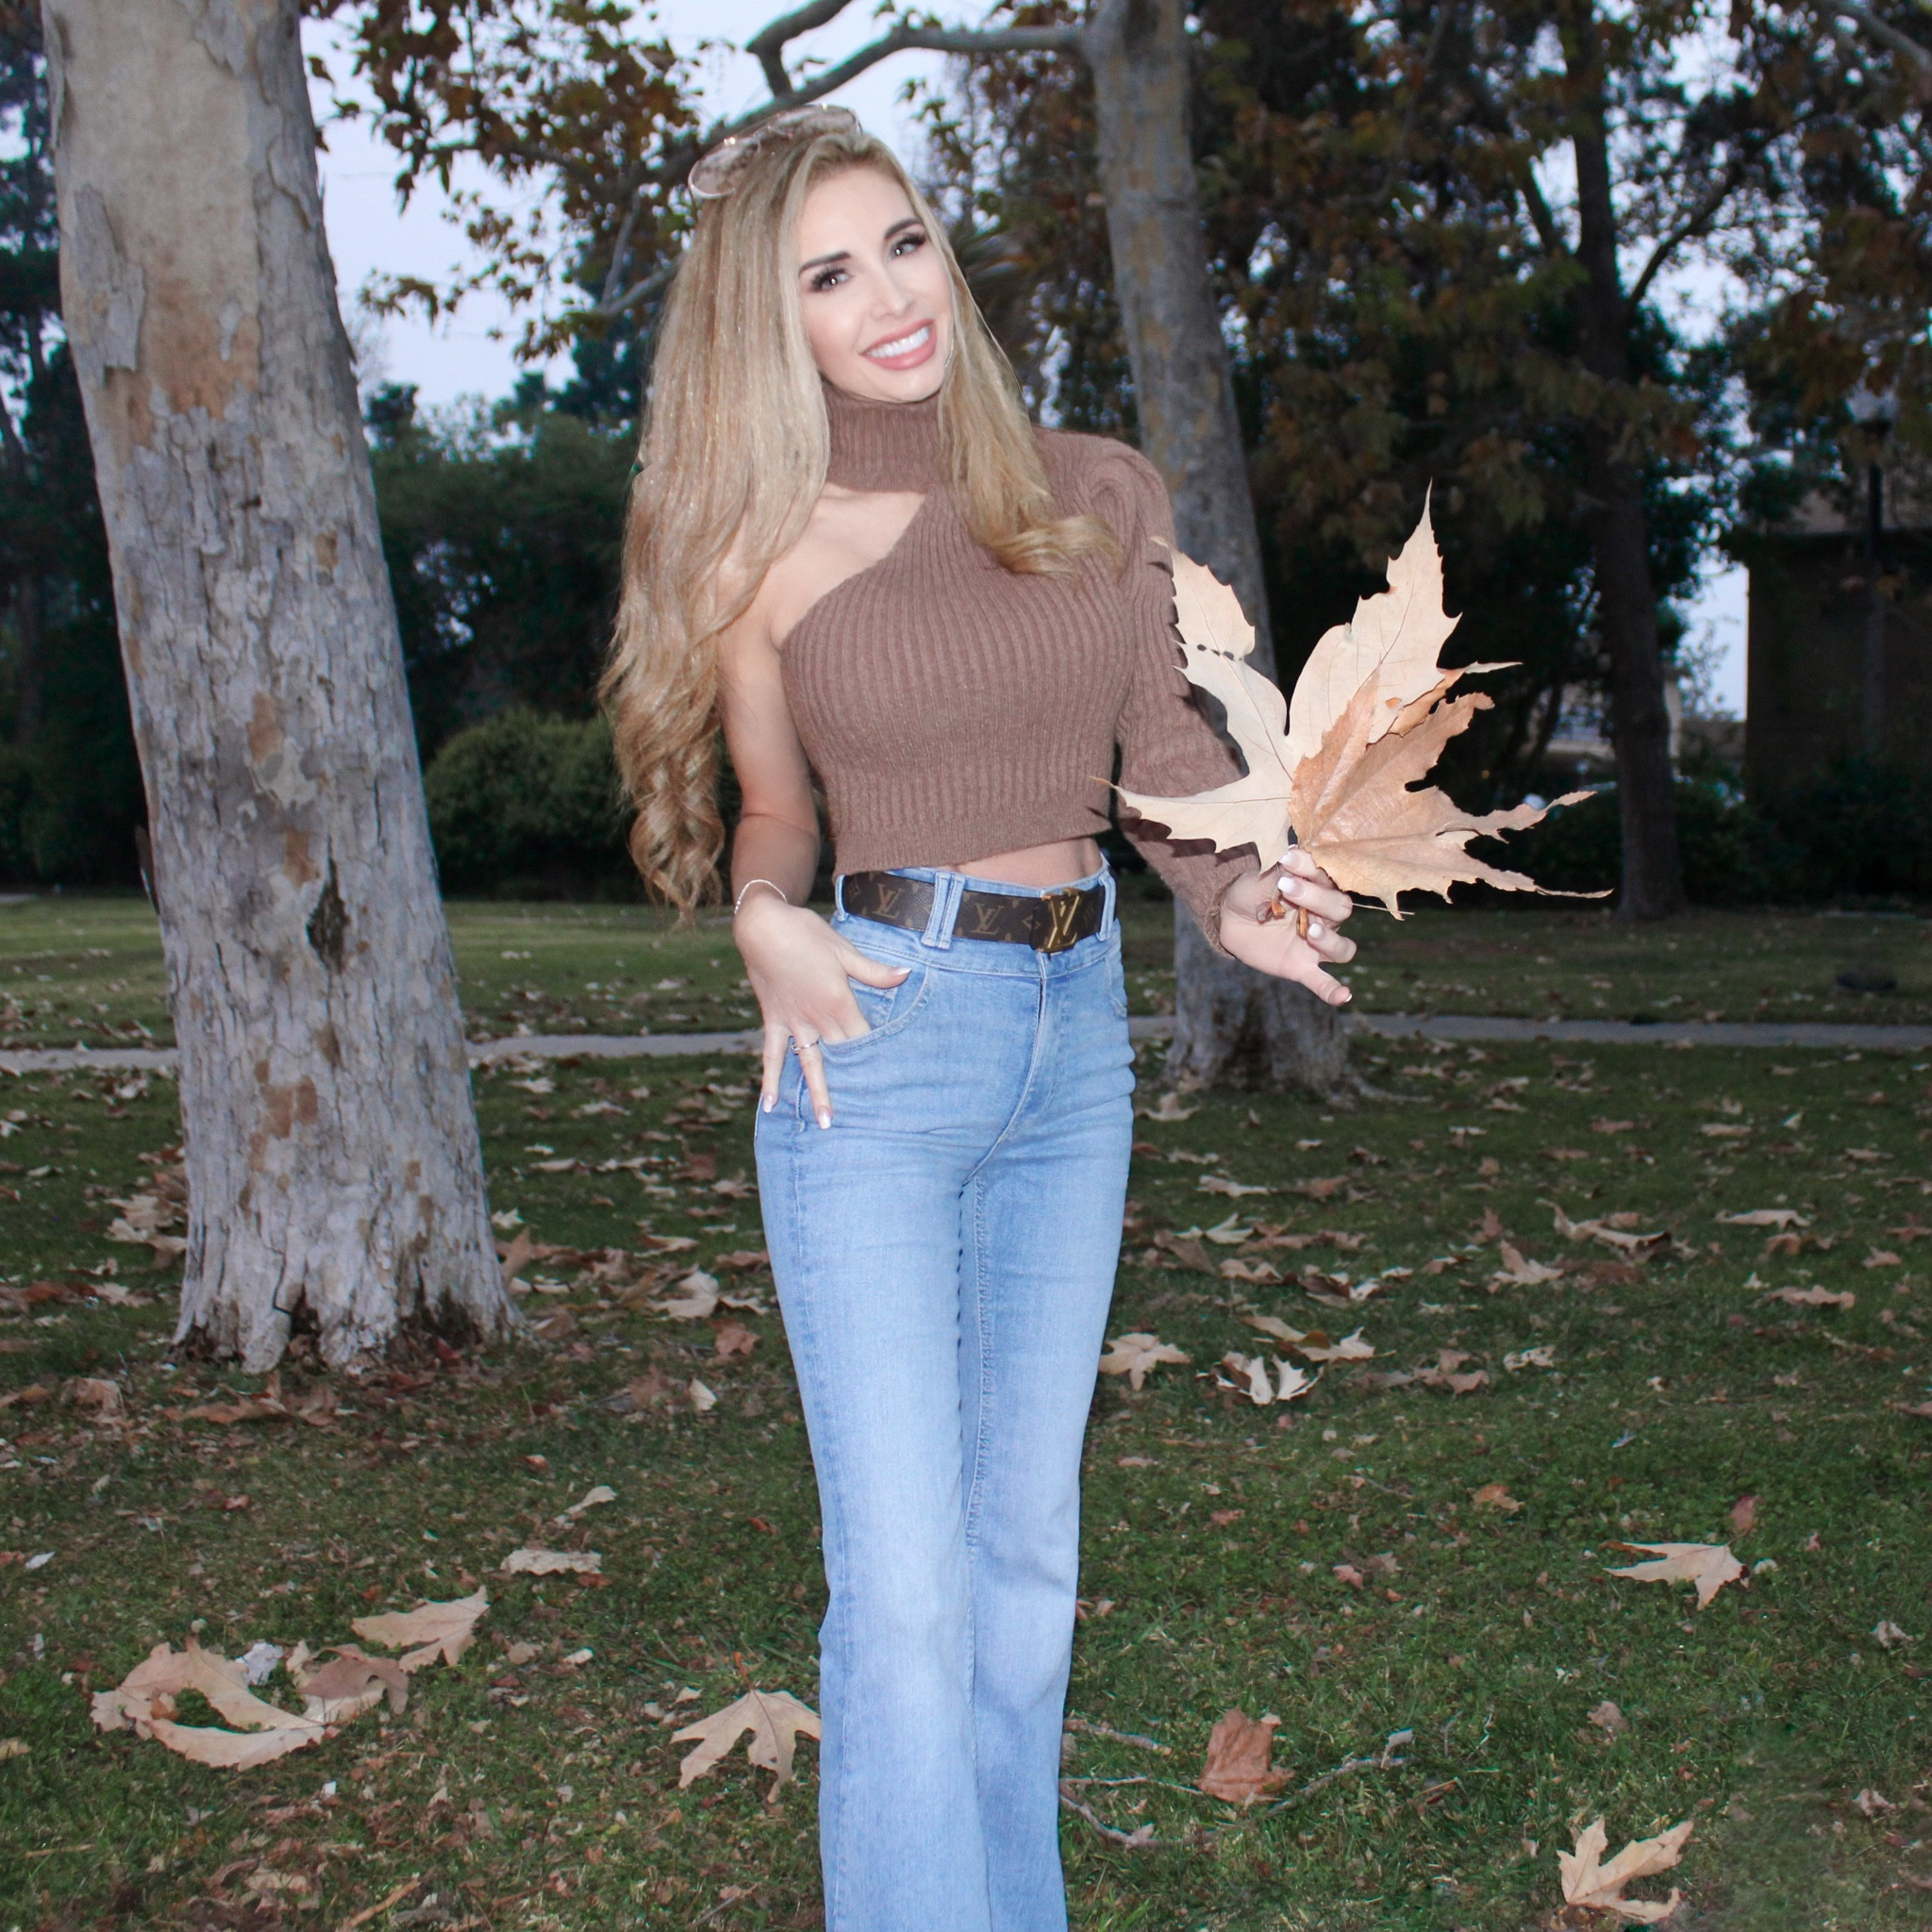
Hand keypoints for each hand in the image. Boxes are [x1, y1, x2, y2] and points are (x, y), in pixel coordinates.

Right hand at [734, 890, 908, 1126]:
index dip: (878, 1057)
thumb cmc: (806, 934)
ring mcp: (794, 1023)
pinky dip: (771, 1079)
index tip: (894, 1080)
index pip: (863, 1037)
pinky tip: (769, 1105)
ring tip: (825, 1123)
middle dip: (856, 1083)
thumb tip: (905, 975)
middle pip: (842, 1056)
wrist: (762, 926)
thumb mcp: (844, 950)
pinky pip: (772, 1055)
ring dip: (818, 1093)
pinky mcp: (774, 1021)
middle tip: (870, 1116)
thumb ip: (874, 971)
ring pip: (809, 1064)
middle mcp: (816, 1019)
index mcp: (838, 1002)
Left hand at [1216, 849, 1355, 1005]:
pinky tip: (1343, 996)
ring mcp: (1314, 945)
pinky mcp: (1302, 968)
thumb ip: (1278, 873)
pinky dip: (1333, 990)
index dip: (1311, 868)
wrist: (1230, 918)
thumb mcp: (1259, 879)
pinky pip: (1323, 982)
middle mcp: (1324, 917)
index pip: (1328, 877)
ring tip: (1308, 931)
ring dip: (1329, 939)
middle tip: (1287, 888)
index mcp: (1318, 889)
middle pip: (1339, 909)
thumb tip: (1292, 858)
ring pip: (1341, 947)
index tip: (1288, 859)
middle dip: (1316, 898)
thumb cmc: (1252, 892)